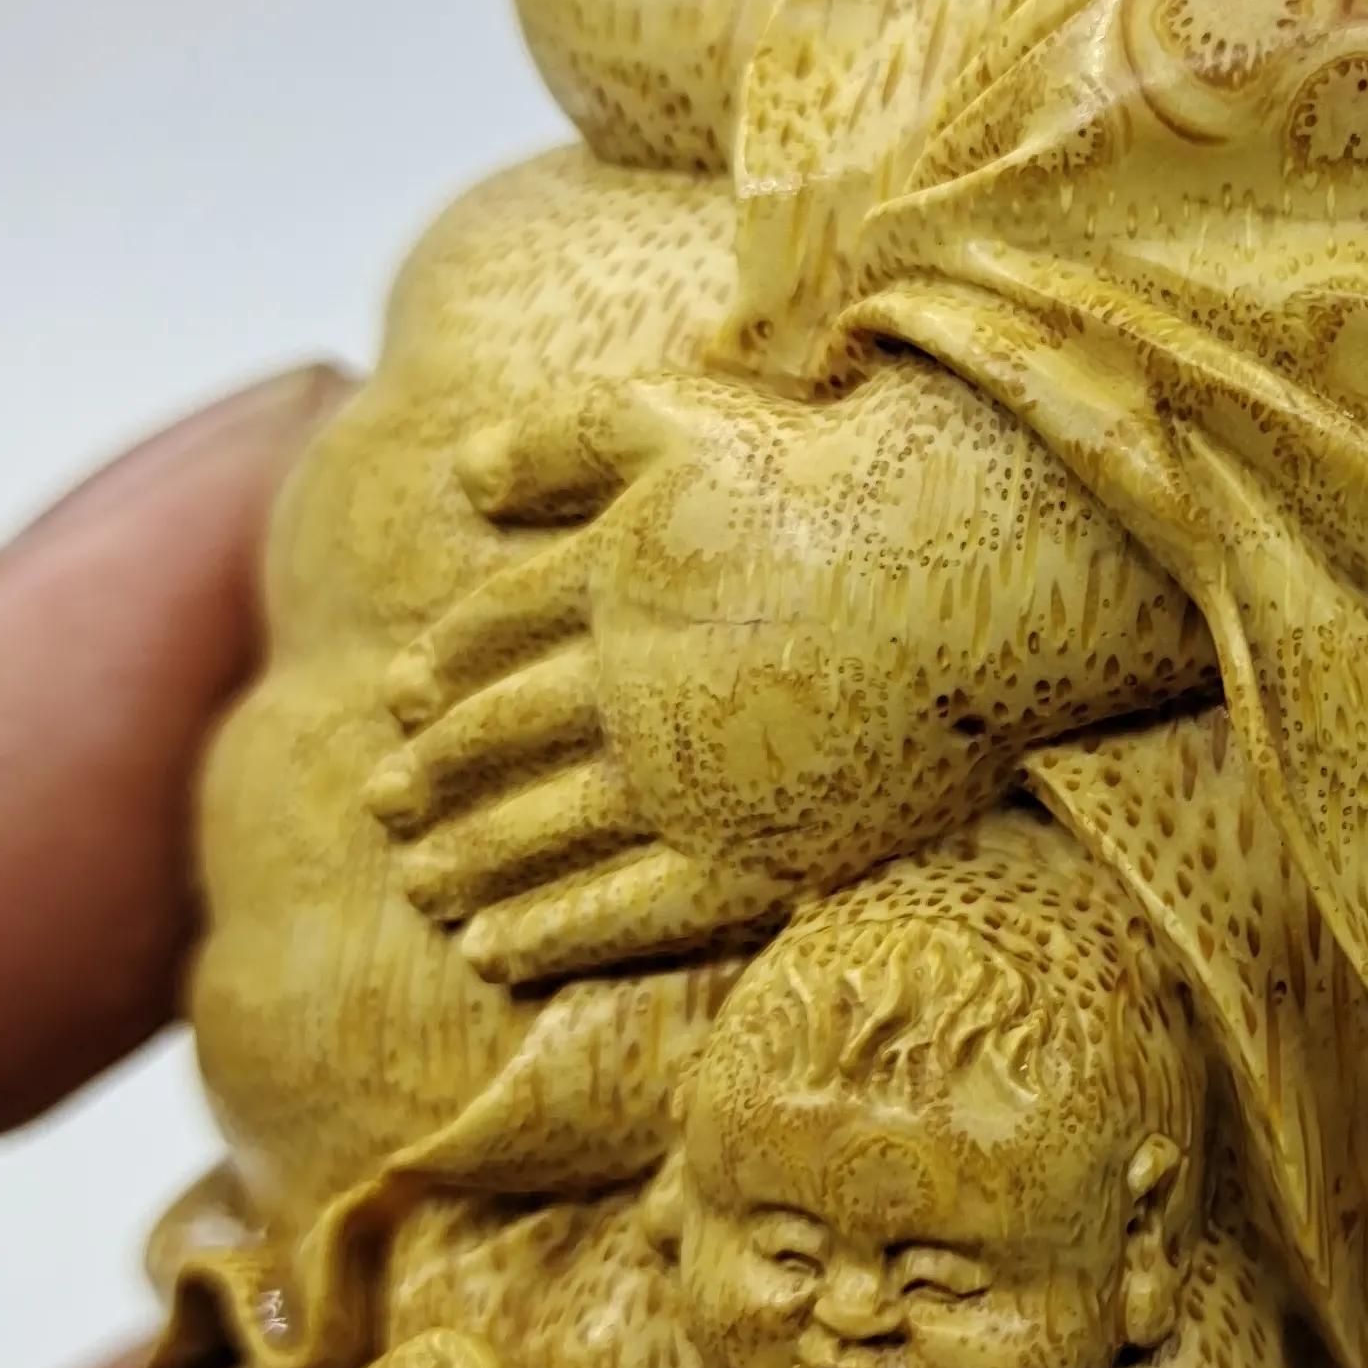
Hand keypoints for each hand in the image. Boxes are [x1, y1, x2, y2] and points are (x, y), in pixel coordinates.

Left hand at [365, 372, 807, 987]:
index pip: (494, 633)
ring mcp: (691, 777)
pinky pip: (628, 910)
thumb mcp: (683, 416)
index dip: (445, 666)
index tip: (405, 699)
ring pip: (543, 830)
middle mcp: (630, 684)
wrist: (986, 566)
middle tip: (380, 803)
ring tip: (420, 884)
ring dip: (468, 860)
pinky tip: (493, 951)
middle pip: (501, 737)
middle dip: (432, 773)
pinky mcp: (760, 852)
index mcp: (609, 576)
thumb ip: (560, 438)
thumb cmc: (845, 477)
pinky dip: (551, 933)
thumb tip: (457, 474)